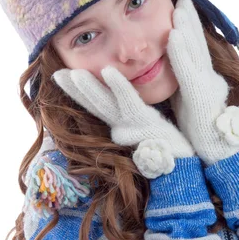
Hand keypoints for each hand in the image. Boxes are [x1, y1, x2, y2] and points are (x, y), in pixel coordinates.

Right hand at [52, 66, 193, 177]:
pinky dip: (119, 86)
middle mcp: (121, 126)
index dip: (78, 92)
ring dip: (88, 88)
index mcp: (122, 125)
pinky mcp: (145, 123)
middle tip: (56, 74)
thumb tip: (121, 104)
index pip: (97, 105)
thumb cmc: (169, 147)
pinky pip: (129, 102)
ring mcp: (131, 125)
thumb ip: (134, 116)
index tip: (62, 76)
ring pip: (105, 103)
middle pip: (94, 104)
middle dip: (73, 90)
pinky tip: (108, 71)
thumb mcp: (148, 128)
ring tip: (71, 73)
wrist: (182, 169)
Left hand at [167, 0, 238, 165]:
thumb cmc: (200, 129)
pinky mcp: (199, 96)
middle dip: (191, 20)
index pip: (195, 49)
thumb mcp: (188, 100)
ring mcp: (205, 86)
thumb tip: (173, 70)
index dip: (190, 28)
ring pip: (195, 51)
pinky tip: (173, 34)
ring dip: (187, 27)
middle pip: (198, 44)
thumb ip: (183, 84)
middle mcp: (208, 78)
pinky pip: (188, 70)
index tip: (182, 7)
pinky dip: (180, 51)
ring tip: (180, 7)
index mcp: (203, 79)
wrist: (215, 153)